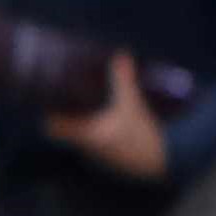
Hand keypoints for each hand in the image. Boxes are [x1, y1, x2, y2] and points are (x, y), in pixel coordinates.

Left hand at [58, 54, 175, 182]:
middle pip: (67, 132)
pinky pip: (97, 146)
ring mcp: (100, 158)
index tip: (49, 101)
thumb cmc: (143, 135)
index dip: (48, 115)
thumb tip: (121, 54)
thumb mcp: (132, 104)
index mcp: (86, 136)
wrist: (166, 161)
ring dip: (83, 125)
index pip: (53, 129)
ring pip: (83, 140)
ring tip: (87, 105)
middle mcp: (88, 150)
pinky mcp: (114, 161)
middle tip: (70, 95)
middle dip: (68, 115)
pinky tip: (107, 122)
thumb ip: (123, 80)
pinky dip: (97, 134)